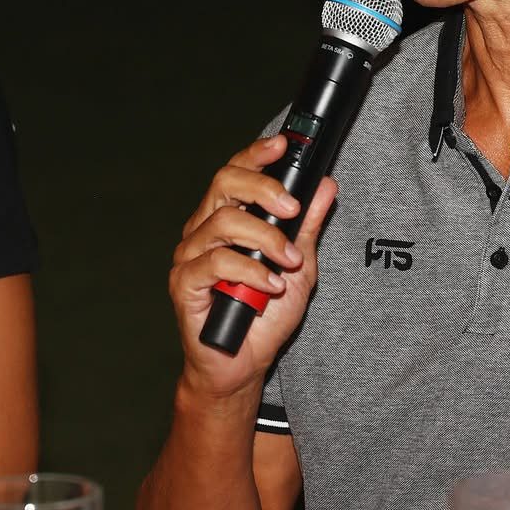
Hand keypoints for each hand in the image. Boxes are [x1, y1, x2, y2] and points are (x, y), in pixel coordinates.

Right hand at [169, 134, 337, 399]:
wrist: (245, 364)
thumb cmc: (266, 315)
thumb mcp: (300, 264)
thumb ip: (307, 225)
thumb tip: (325, 185)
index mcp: (227, 218)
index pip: (236, 173)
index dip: (256, 154)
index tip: (283, 145)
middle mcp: (203, 230)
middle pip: (224, 184)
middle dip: (263, 189)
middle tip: (292, 209)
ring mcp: (190, 255)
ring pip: (223, 223)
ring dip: (266, 239)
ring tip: (290, 262)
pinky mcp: (184, 283)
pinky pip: (216, 263)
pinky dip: (251, 271)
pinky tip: (272, 286)